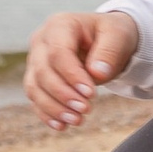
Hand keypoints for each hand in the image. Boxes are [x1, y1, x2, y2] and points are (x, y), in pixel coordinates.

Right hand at [23, 10, 138, 130]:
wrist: (106, 41)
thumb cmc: (112, 35)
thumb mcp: (118, 36)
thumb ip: (109, 52)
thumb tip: (97, 73)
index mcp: (60, 25)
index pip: (58, 53)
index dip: (72, 76)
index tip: (91, 94)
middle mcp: (41, 41)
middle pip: (43, 71)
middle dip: (63, 95)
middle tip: (86, 110)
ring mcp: (36, 60)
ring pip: (35, 87)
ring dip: (54, 108)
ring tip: (77, 120)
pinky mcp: (37, 78)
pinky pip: (35, 98)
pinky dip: (46, 114)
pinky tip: (62, 126)